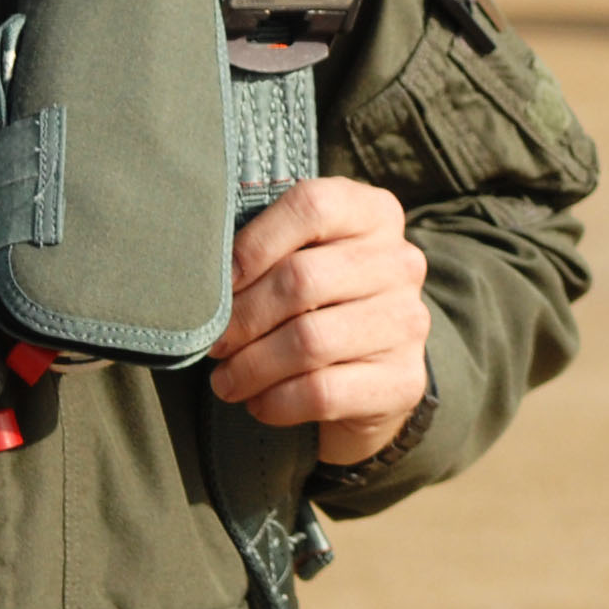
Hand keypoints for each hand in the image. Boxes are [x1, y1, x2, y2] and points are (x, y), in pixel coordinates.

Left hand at [211, 177, 430, 468]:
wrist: (367, 381)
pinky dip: (276, 401)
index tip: (220, 283)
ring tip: (226, 380)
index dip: (254, 244)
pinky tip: (260, 402)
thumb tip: (200, 275)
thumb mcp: (298, 260)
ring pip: (309, 341)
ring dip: (252, 366)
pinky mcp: (404, 382)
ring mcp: (408, 323)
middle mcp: (401, 262)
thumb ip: (264, 250)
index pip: (311, 206)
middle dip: (243, 318)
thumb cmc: (316, 306)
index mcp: (374, 214)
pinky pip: (322, 392)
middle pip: (302, 280)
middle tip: (215, 343)